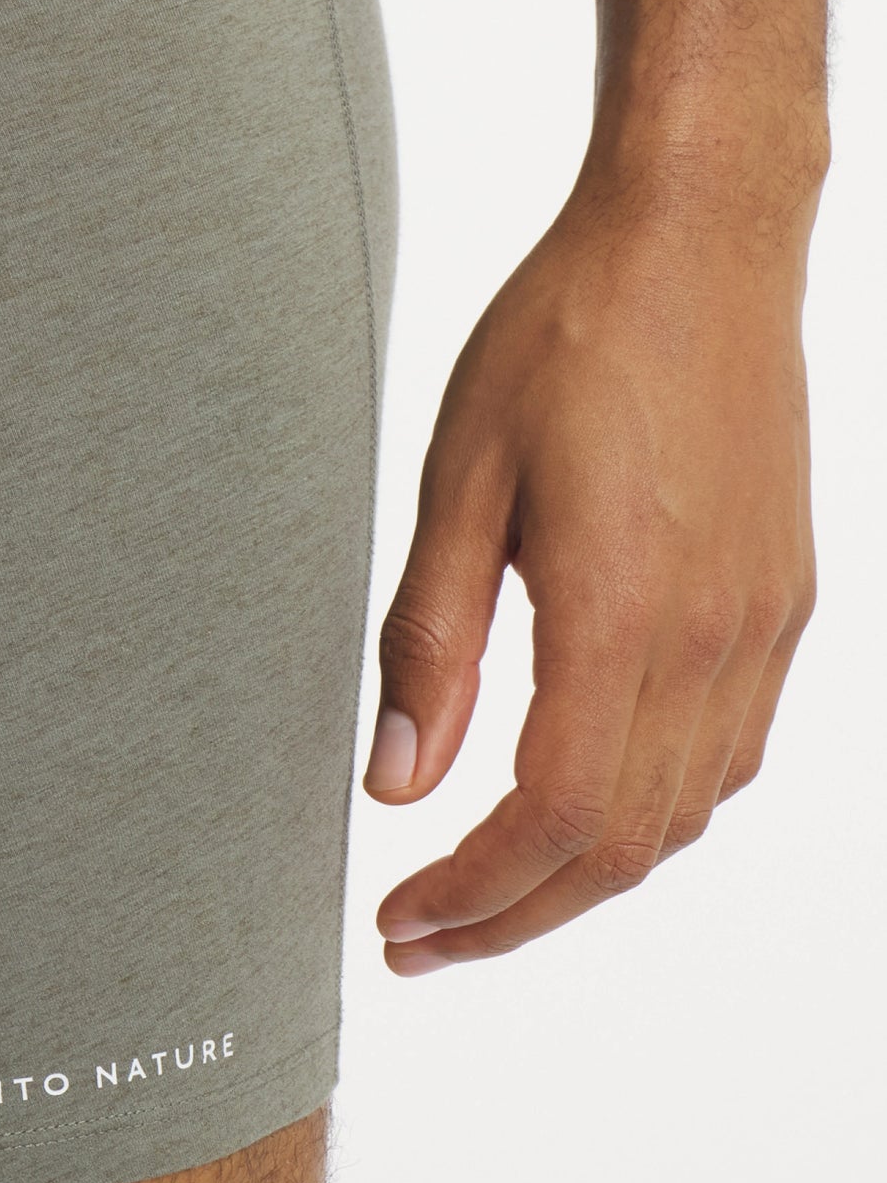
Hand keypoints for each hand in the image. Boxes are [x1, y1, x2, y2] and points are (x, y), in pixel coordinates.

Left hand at [362, 152, 818, 974]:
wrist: (700, 244)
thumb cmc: (570, 334)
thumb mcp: (460, 475)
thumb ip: (431, 637)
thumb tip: (398, 779)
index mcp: (619, 607)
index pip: (550, 817)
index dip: (471, 896)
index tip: (400, 923)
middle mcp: (711, 637)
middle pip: (621, 846)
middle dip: (515, 916)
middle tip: (425, 938)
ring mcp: (762, 624)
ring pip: (682, 815)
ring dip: (582, 876)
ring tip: (490, 888)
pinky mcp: (784, 601)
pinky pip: (728, 754)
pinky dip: (651, 812)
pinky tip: (587, 801)